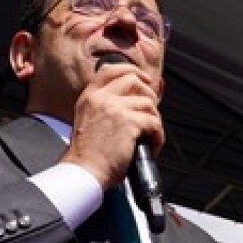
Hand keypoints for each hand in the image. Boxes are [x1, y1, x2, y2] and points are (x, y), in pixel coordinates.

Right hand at [62, 59, 164, 190]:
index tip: (143, 79)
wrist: (84, 172)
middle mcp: (101, 98)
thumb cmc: (88, 155)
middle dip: (148, 94)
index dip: (131, 71)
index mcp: (89, 97)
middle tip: (151, 112)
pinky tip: (151, 147)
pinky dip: (157, 136)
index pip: (110, 69)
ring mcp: (114, 108)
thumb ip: (105, 108)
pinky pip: (154, 122)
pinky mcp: (128, 123)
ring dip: (154, 120)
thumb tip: (133, 101)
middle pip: (134, 80)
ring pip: (148, 103)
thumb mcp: (89, 121)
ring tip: (149, 136)